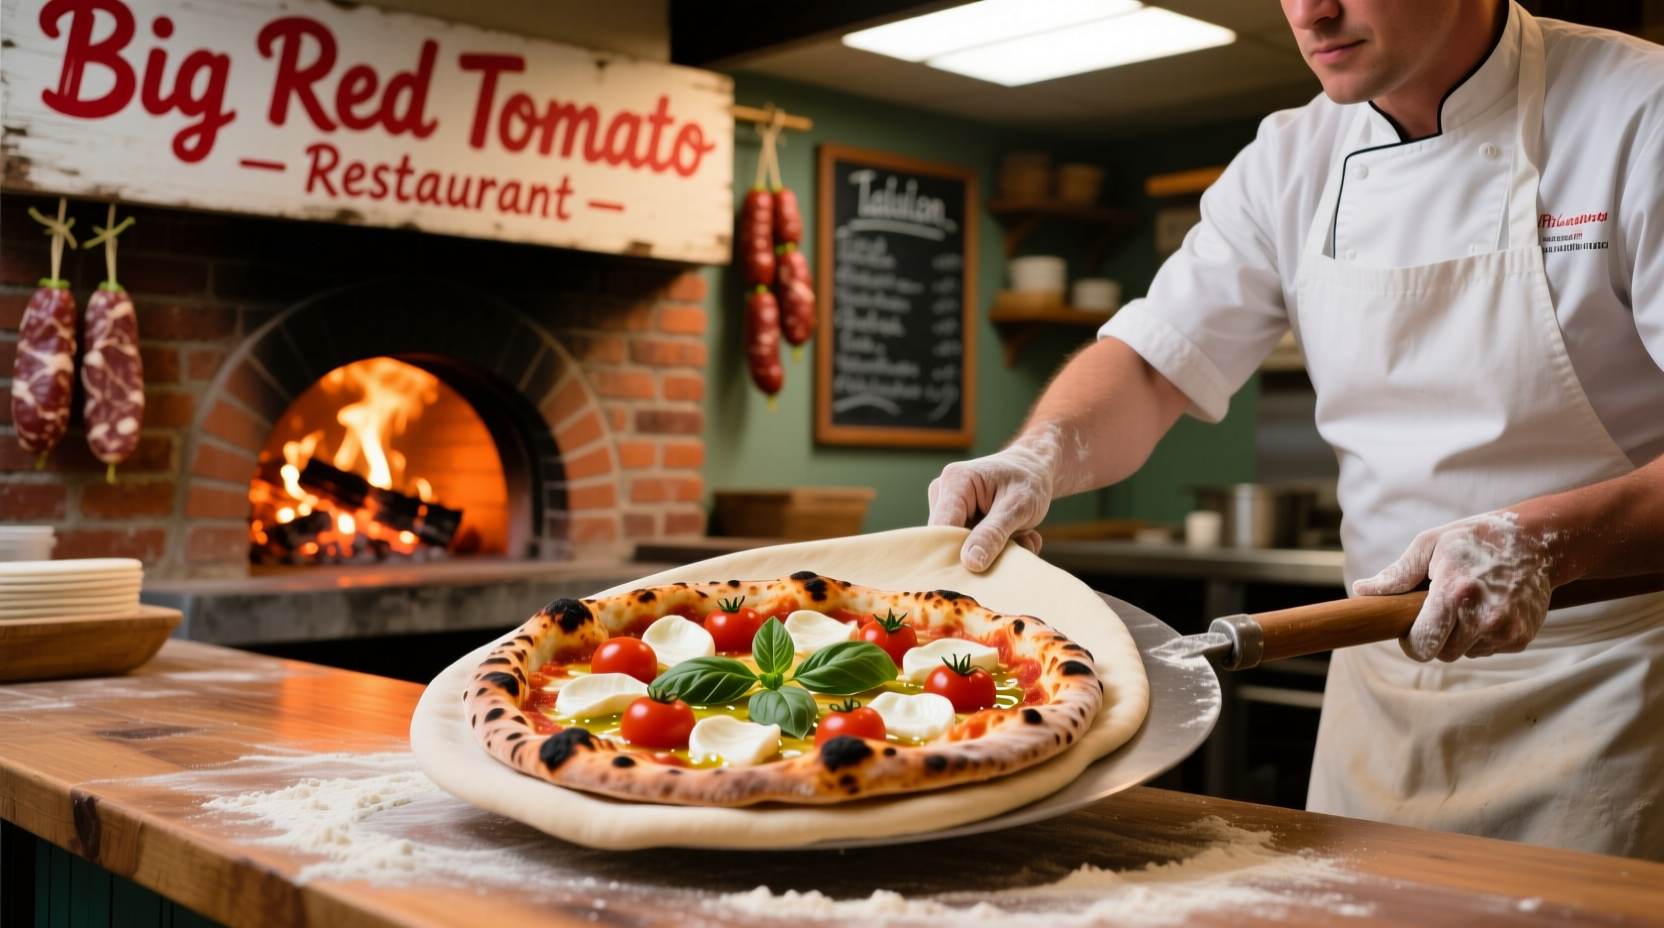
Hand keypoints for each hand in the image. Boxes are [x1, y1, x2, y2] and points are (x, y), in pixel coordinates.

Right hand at [928, 425, 1090, 572]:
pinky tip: (1016, 538)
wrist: (1034, 470)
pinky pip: (967, 547)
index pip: (943, 528)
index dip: (958, 553)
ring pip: (960, 547)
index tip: (984, 569)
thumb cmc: (1028, 481)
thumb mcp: (1018, 506)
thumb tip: (969, 563)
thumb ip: (993, 534)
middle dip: (983, 552)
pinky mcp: (955, 521)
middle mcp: (942, 493)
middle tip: (1018, 547)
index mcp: (954, 482)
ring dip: (994, 552)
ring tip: (1021, 539)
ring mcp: (947, 508)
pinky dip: (994, 550)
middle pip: (948, 540)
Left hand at [1353, 512, 1553, 661]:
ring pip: (1465, 654)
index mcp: (1454, 592)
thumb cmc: (1474, 540)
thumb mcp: (1431, 545)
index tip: (1411, 628)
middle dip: (1436, 637)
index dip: (1411, 641)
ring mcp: (1506, 629)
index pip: (1422, 644)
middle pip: (1442, 654)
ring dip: (1460, 637)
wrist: (1536, 541)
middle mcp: (1483, 616)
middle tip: (1441, 610)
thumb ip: (1397, 574)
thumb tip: (1361, 590)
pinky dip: (1483, 636)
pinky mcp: (1521, 637)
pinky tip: (1488, 608)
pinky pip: (1488, 650)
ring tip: (1468, 604)